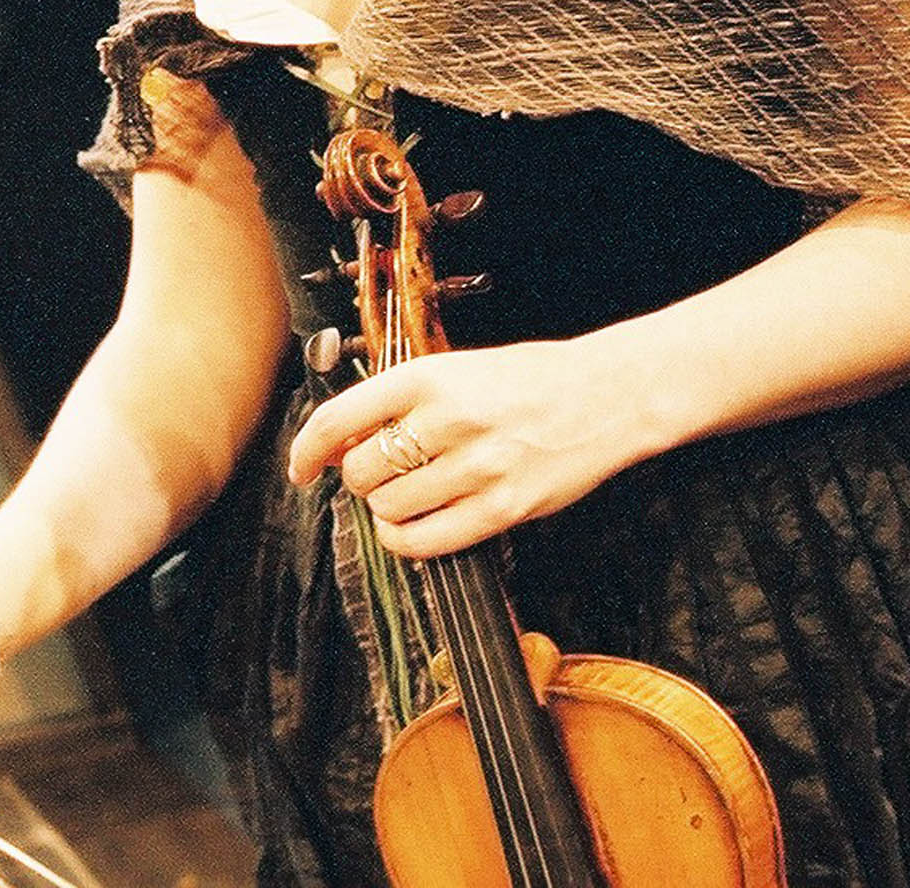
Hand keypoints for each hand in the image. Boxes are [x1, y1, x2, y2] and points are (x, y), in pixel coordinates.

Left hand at [285, 339, 651, 560]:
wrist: (608, 394)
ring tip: (406, 495)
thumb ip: (402, 401)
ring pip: (388, 507)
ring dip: (385, 509)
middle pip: (359, 471)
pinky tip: (409, 528)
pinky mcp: (504, 507)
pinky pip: (427, 540)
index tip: (301, 467)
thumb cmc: (528, 379)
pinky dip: (405, 540)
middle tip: (378, 475)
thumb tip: (344, 442)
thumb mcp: (456, 368)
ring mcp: (477, 466)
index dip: (307, 450)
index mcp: (428, 376)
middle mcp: (448, 419)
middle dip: (357, 479)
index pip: (338, 419)